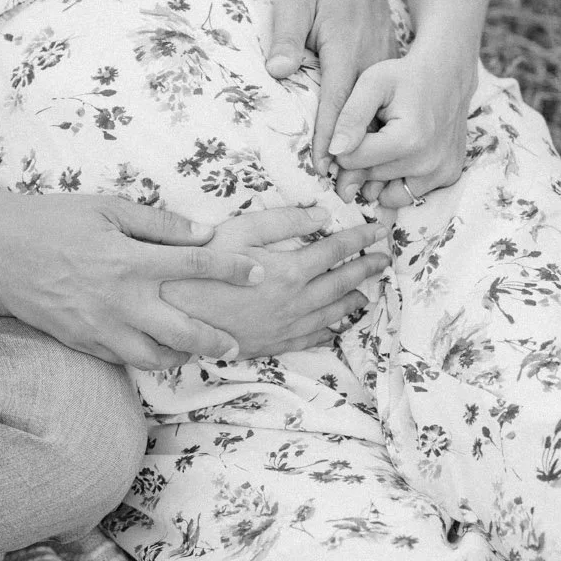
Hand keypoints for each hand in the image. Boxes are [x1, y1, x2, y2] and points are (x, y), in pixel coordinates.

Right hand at [0, 194, 270, 368]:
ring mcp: (99, 328)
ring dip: (182, 357)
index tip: (262, 272)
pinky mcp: (81, 342)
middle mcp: (120, 301)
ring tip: (197, 352)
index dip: (234, 269)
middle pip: (184, 330)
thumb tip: (206, 231)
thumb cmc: (55, 219)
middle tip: (239, 343)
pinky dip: (144, 360)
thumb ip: (160, 223)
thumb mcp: (108, 208)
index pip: (197, 266)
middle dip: (217, 339)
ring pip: (155, 358)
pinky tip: (156, 353)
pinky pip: (122, 361)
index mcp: (131, 261)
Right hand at [160, 205, 390, 358]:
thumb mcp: (239, 230)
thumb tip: (321, 216)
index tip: (379, 231)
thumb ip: (283, 222)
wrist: (175, 314)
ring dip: (354, 301)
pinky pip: (311, 338)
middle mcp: (295, 301)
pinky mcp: (273, 344)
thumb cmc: (201, 267)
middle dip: (367, 269)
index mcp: (290, 270)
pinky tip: (336, 326)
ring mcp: (286, 326)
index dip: (360, 238)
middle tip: (385, 260)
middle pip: (341, 282)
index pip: (335, 250)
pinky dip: (330, 330)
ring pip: (331, 313)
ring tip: (368, 294)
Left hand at [264, 0, 396, 178]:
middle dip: (353, 154)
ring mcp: (381, 64)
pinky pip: (385, 104)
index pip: (334, 101)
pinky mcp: (386, 65)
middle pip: (360, 116)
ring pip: (378, 113)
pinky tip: (378, 159)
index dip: (327, 136)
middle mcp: (369, 62)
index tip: (321, 167)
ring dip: (371, 149)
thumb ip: (287, 35)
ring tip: (363, 188)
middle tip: (343, 192)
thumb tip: (278, 70)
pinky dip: (381, 130)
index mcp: (344, 49)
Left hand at [328, 45, 475, 208]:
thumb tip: (334, 152)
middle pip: (368, 178)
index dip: (343, 146)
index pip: (352, 161)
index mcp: (407, 139)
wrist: (447, 74)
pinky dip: (398, 181)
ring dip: (377, 176)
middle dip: (360, 160)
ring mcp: (441, 173)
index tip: (352, 129)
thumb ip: (350, 117)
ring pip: (386, 194)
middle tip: (372, 132)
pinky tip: (399, 156)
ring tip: (384, 145)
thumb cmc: (405, 76)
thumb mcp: (371, 84)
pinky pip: (408, 194)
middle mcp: (428, 163)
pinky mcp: (448, 177)